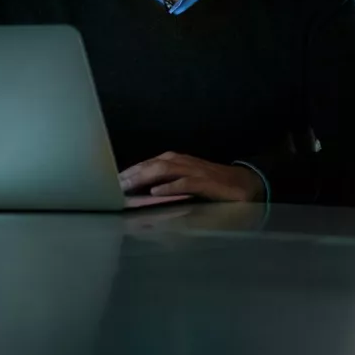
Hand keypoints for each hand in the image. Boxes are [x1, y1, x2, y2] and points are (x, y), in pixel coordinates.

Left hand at [119, 152, 264, 202]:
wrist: (243, 184)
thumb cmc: (212, 184)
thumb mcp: (187, 182)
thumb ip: (167, 185)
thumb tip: (142, 194)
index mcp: (176, 161)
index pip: (148, 164)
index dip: (129, 172)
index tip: (110, 183)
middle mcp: (183, 162)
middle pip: (152, 165)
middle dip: (131, 174)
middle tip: (112, 186)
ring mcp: (195, 171)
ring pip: (165, 170)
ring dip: (144, 177)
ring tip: (127, 187)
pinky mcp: (206, 183)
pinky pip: (186, 183)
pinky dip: (170, 187)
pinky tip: (156, 192)